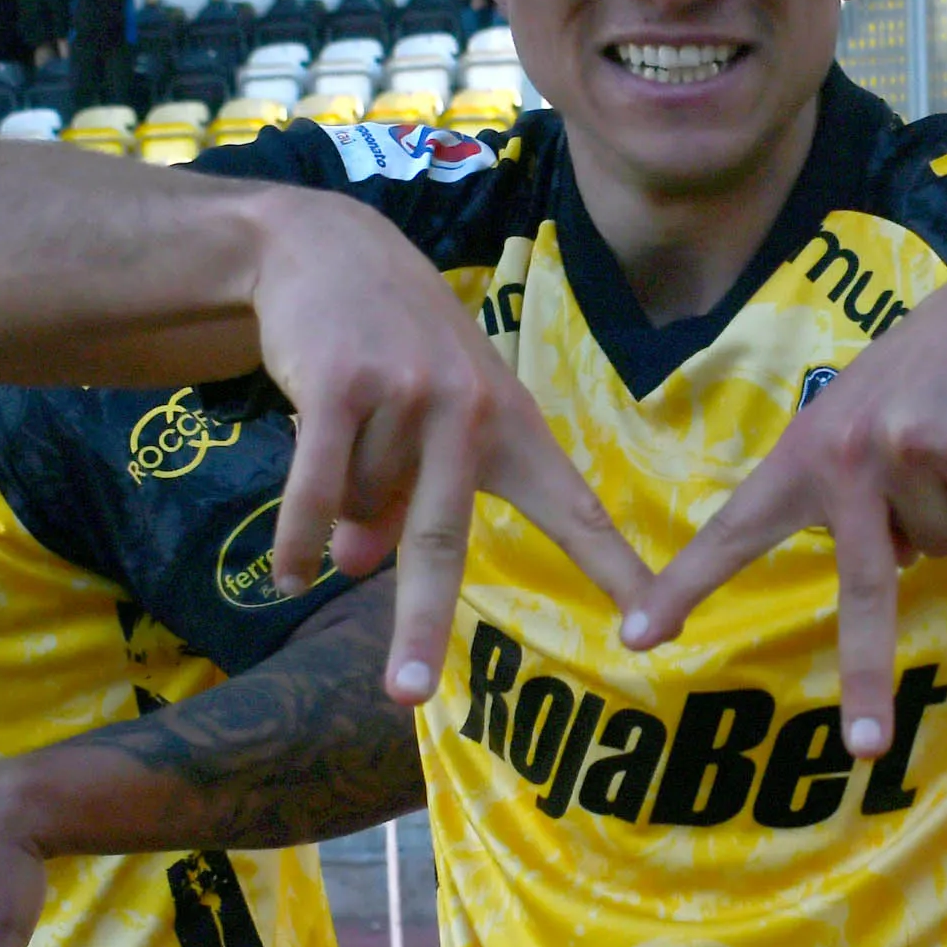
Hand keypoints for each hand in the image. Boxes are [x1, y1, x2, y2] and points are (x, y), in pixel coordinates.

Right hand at [253, 195, 653, 706]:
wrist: (328, 250)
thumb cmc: (391, 350)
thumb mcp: (422, 421)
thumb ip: (405, 502)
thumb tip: (357, 568)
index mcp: (513, 426)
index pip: (575, 507)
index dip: (616, 568)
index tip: (658, 623)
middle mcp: (470, 411)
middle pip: (443, 539)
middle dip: (421, 622)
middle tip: (406, 695)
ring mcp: (406, 395)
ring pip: (361, 509)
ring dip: (336, 535)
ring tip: (319, 547)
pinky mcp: (342, 385)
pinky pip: (314, 491)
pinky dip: (295, 538)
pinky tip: (288, 575)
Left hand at [625, 239, 946, 750]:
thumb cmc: (941, 373)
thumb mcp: (869, 417)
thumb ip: (850, 485)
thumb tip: (887, 565)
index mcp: (807, 451)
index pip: (735, 529)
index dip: (686, 587)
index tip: (636, 638)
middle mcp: (844, 453)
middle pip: (860, 589)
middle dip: (866, 675)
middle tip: (866, 748)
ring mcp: (903, 451)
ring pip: (941, 551)